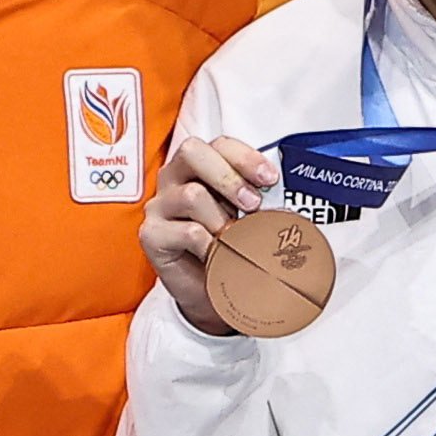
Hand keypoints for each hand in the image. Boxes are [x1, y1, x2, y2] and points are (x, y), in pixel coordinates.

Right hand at [139, 135, 277, 335]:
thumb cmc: (227, 247)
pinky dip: (210, 245)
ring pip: (191, 195)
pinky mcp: (151, 235)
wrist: (209, 290)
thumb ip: (257, 199)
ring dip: (221, 219)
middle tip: (252, 204)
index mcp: (198, 167)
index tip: (270, 179)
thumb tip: (284, 193)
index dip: (245, 157)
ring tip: (232, 239)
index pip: (218, 144)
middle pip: (192, 152)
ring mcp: (159, 206)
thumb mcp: (246, 216)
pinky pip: (187, 232)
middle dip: (229, 177)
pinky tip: (216, 256)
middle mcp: (174, 180)